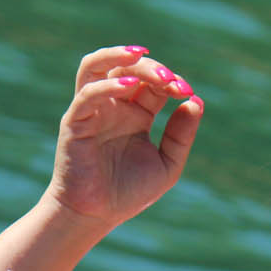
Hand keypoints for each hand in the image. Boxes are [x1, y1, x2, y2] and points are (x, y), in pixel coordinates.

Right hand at [44, 45, 204, 228]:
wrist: (96, 215)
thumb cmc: (128, 192)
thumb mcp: (167, 164)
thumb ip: (181, 135)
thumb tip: (195, 101)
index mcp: (136, 114)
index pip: (153, 83)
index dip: (170, 81)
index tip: (187, 92)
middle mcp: (114, 106)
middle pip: (129, 68)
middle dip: (153, 68)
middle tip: (172, 81)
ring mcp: (92, 110)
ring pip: (97, 66)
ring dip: (118, 55)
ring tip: (141, 54)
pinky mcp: (75, 121)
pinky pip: (88, 93)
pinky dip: (108, 85)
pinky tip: (130, 86)